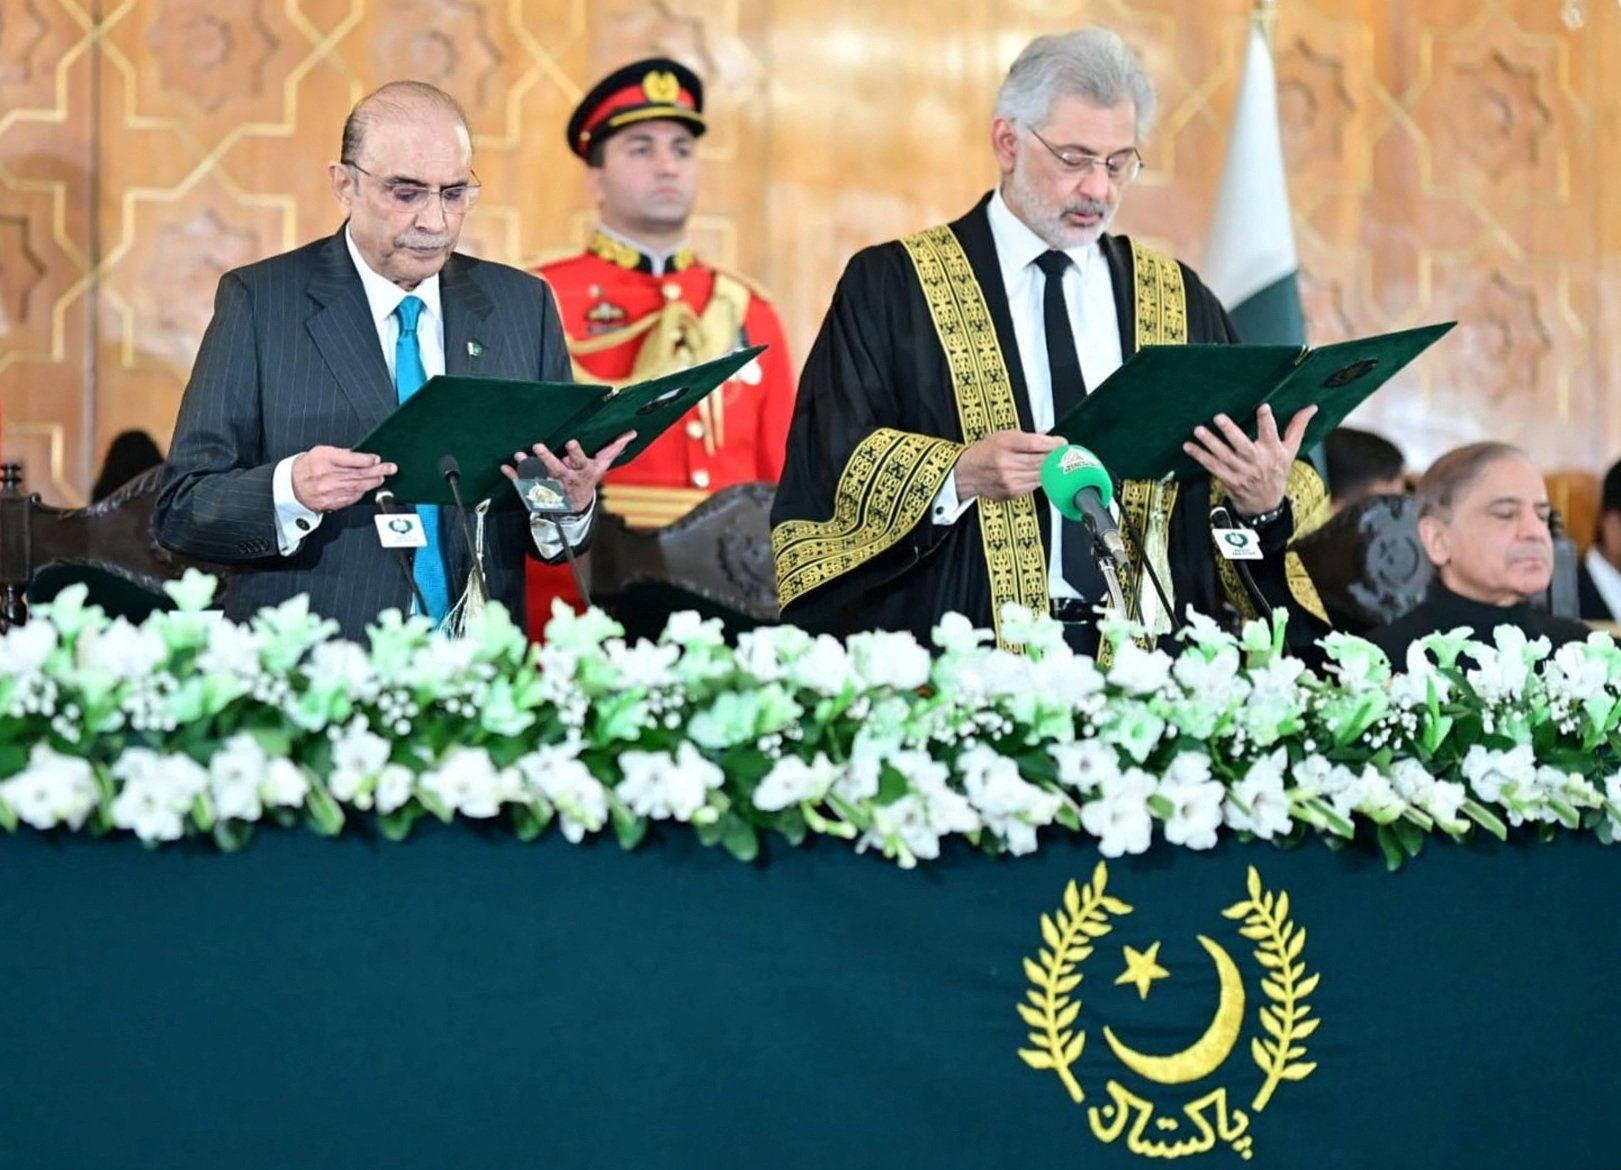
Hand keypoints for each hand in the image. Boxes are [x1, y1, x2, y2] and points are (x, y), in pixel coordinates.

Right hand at [291, 446, 395, 511]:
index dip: (366, 459)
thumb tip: (362, 455)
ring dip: (373, 482)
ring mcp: (329, 491)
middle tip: (390, 468)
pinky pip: (352, 498)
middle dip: (378, 471)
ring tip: (382, 477)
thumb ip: (342, 454)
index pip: (350, 459)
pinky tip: (369, 487)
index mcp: (323, 459)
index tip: (377, 458)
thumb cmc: (309, 466)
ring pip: (358, 487)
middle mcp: (326, 476)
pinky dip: (363, 492)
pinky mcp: (331, 502)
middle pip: (358, 474)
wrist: (293, 485)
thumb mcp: (321, 452)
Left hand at [500, 431, 636, 511]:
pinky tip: (505, 467)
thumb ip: (615, 447)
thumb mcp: (603, 465)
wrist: (576, 505)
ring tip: (518, 456)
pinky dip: (514, 476)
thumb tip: (632, 432)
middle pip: (557, 469)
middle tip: (538, 446)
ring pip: (539, 476)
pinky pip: (524, 483)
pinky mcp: (538, 489)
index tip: (571, 442)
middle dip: (548, 459)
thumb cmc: (589, 477)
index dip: (576, 453)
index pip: (580, 461)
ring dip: (528, 466)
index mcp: (582, 471)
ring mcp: (551, 485)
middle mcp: (566, 479)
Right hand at [952, 430, 1064, 501]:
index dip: (1054, 444)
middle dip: (1055, 456)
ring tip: (1052, 462)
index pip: (1036, 444)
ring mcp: (1010, 480)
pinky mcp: (1013, 493)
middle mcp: (1006, 463)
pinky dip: (1039, 478)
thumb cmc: (985, 452)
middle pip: (1042, 461)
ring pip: (1041, 475)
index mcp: (1004, 444)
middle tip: (1062, 453)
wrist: (967, 473)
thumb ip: (1028, 437)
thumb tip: (1050, 439)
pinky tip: (1037, 472)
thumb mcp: (1004, 435)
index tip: (1062, 443)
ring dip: (1050, 469)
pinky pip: (1035, 485)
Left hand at [1183, 404, 1316, 517]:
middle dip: (1230, 431)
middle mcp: (1257, 462)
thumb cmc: (1278, 471)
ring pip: (1224, 456)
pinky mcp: (1228, 480)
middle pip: (1243, 445)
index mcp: (1274, 452)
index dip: (1267, 421)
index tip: (1263, 407)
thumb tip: (1312, 407)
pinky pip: (1212, 466)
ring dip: (1210, 443)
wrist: (1266, 504)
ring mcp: (1241, 472)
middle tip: (1218, 417)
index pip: (1271, 433)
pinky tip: (1189, 446)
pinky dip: (1199, 456)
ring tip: (1198, 430)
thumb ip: (1297, 427)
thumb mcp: (1290, 451)